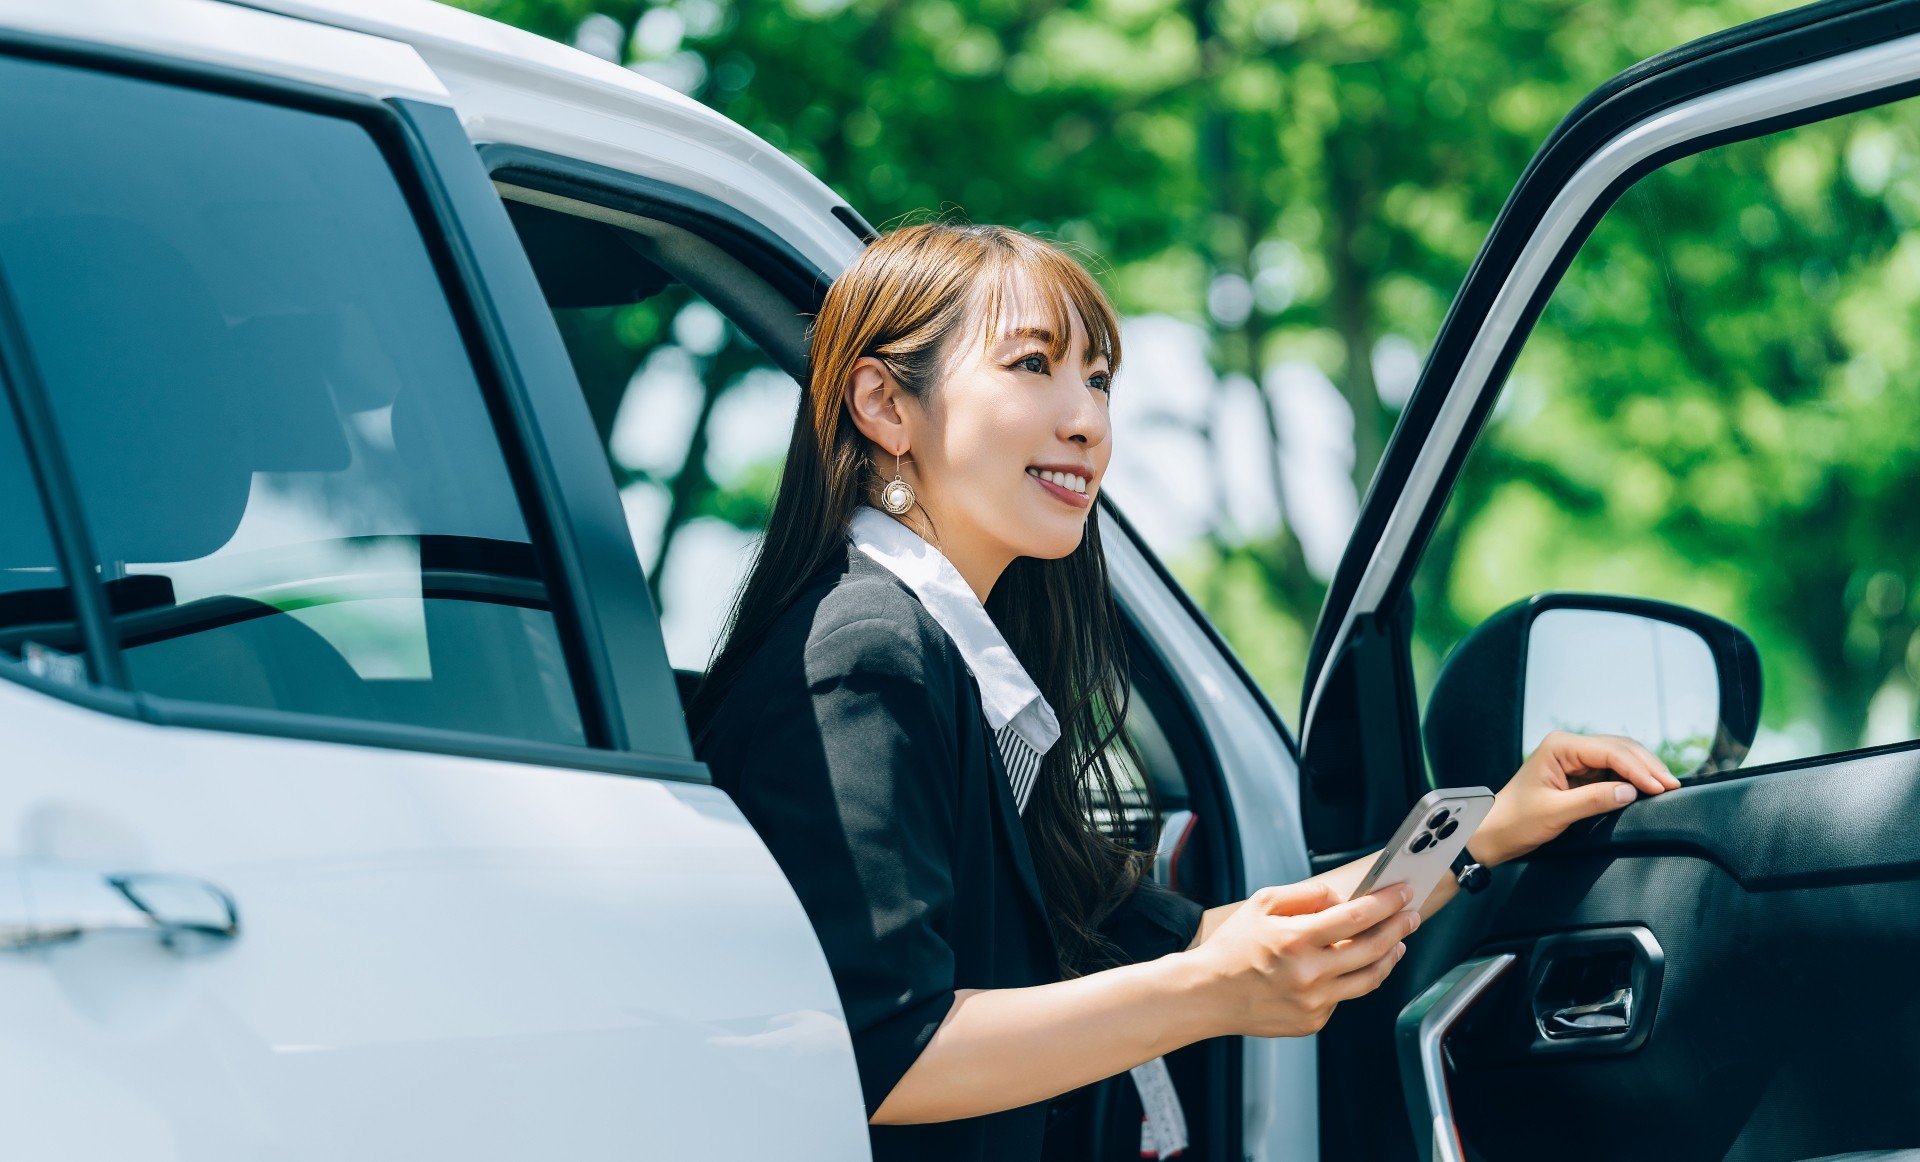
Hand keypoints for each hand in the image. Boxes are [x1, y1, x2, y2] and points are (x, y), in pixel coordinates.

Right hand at [1181, 880, 1417, 1038]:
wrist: (1207, 994)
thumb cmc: (1232, 948)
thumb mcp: (1262, 904)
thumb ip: (1306, 894)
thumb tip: (1341, 897)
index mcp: (1295, 940)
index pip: (1356, 917)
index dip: (1386, 903)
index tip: (1402, 893)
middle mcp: (1309, 974)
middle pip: (1373, 948)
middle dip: (1399, 927)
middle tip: (1410, 916)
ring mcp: (1313, 1002)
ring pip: (1369, 979)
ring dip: (1389, 957)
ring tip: (1396, 943)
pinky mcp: (1312, 1021)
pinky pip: (1344, 997)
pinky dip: (1351, 979)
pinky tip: (1350, 967)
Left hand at [1470, 731, 1679, 866]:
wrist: (1493, 833)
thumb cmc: (1515, 821)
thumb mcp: (1555, 812)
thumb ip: (1593, 800)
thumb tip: (1630, 792)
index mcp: (1559, 746)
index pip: (1610, 751)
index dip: (1638, 768)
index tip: (1660, 786)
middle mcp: (1568, 746)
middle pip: (1619, 748)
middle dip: (1647, 766)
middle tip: (1672, 786)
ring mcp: (1574, 759)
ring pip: (1619, 757)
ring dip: (1643, 771)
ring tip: (1666, 786)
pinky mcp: (1578, 774)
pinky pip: (1611, 771)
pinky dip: (1631, 779)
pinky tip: (1646, 789)